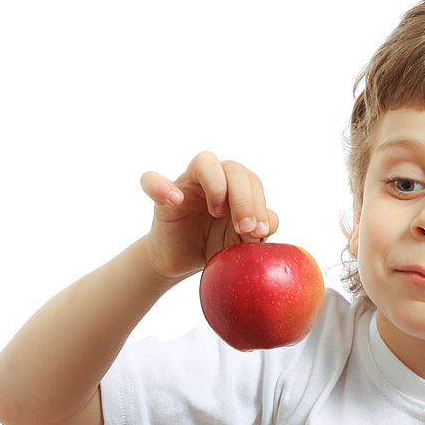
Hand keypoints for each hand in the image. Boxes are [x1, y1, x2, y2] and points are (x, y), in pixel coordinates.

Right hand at [139, 151, 278, 280]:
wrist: (183, 262)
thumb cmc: (215, 246)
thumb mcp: (240, 243)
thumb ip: (258, 231)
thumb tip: (272, 221)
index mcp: (235, 188)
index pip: (252, 181)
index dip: (259, 204)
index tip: (259, 232)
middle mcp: (213, 179)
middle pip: (233, 168)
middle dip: (244, 198)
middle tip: (245, 228)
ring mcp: (187, 185)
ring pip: (204, 161)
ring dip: (217, 185)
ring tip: (217, 213)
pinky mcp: (161, 199)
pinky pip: (152, 180)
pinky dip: (161, 186)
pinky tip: (175, 201)